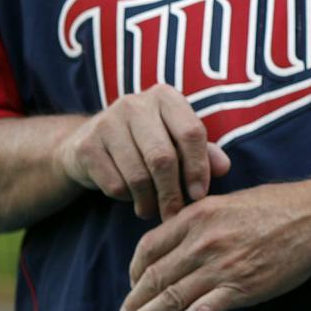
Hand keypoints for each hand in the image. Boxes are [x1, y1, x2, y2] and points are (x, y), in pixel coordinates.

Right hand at [56, 84, 230, 220]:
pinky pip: (114, 184)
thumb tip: (224, 167)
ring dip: (149, 201)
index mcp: (164, 97)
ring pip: (138, 175)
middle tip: (175, 213)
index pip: (190, 132)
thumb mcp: (176, 142)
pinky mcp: (87, 145)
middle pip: (163, 157)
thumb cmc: (146, 143)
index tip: (200, 195)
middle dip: (172, 193)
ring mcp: (107, 122)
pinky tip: (129, 196)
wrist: (90, 145)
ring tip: (153, 210)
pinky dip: (126, 198)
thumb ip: (202, 152)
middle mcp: (135, 103)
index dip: (198, 167)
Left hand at [114, 179, 310, 310]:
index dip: (135, 269)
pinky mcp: (241, 289)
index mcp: (198, 215)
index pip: (149, 247)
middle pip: (155, 277)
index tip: (133, 282)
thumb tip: (176, 239)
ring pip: (171, 298)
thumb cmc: (278, 205)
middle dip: (133, 301)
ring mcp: (222, 267)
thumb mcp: (229, 201)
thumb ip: (200, 220)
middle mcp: (204, 241)